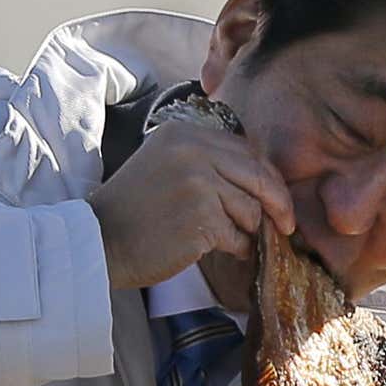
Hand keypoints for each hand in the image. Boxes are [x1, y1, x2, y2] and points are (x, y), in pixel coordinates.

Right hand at [87, 121, 294, 289]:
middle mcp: (193, 150)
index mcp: (185, 133)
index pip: (246, 150)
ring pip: (250, 209)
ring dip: (249, 230)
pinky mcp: (201, 217)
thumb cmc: (134, 212)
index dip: (266, 176)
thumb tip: (260, 177)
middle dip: (278, 203)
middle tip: (286, 225)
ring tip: (233, 240)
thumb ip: (206, 161)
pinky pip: (238, 236)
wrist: (99, 242)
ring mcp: (198, 183)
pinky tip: (223, 252)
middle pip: (258, 176)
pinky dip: (237, 248)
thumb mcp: (165, 164)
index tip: (275, 197)